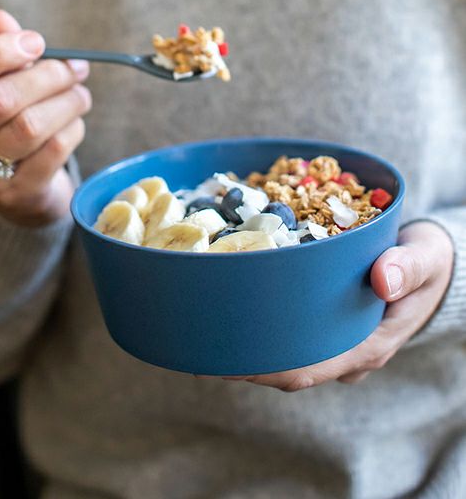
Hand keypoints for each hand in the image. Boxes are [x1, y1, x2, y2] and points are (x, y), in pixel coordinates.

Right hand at [0, 10, 90, 226]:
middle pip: (2, 100)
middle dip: (47, 77)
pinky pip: (54, 150)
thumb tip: (1, 19)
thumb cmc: (1, 124)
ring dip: (67, 102)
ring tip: (80, 93)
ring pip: (32, 126)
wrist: (15, 187)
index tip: (35, 42)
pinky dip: (73, 128)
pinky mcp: (19, 192)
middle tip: (75, 68)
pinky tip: (74, 121)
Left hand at [220, 222, 453, 390]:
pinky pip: (293, 338)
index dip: (266, 370)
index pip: (310, 368)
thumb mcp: (426, 258)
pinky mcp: (330, 328)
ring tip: (205, 334)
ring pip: (287, 357)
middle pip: (288, 369)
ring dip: (249, 350)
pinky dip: (264, 332)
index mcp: (369, 343)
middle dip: (245, 363)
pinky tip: (236, 317)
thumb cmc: (426, 262)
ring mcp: (338, 342)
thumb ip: (409, 267)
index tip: (226, 362)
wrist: (428, 265)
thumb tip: (382, 279)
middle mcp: (348, 352)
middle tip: (200, 346)